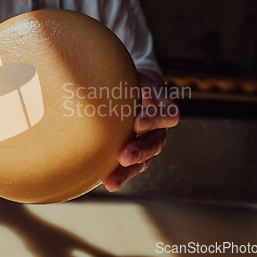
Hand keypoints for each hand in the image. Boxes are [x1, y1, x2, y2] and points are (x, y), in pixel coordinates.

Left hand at [103, 71, 179, 191]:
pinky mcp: (137, 152)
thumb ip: (121, 80)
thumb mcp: (129, 75)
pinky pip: (133, 166)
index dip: (154, 119)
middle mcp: (158, 126)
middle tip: (123, 156)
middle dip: (139, 150)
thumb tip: (91, 76)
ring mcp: (148, 141)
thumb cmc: (130, 80)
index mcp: (161, 104)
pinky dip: (121, 174)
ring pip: (144, 159)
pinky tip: (108, 182)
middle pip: (155, 142)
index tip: (137, 123)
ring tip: (112, 180)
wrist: (133, 88)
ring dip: (129, 169)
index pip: (165, 113)